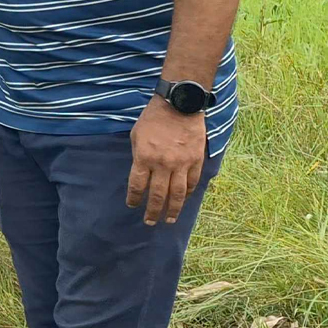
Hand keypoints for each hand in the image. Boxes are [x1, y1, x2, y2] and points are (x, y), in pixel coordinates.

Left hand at [126, 96, 206, 225]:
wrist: (180, 105)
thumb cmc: (153, 118)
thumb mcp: (137, 135)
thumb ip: (138, 156)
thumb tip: (141, 173)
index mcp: (144, 157)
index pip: (137, 186)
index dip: (134, 199)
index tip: (133, 205)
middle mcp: (162, 164)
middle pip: (157, 195)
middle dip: (153, 211)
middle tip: (150, 222)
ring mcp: (181, 164)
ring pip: (177, 194)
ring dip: (173, 210)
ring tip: (169, 220)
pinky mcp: (195, 161)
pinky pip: (192, 182)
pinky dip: (188, 193)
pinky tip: (183, 199)